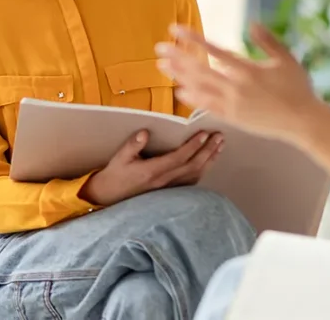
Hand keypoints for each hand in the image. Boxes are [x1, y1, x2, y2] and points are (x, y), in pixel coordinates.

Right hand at [80, 128, 222, 205]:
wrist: (109, 197)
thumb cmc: (115, 175)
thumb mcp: (119, 158)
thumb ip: (133, 145)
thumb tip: (145, 132)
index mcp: (152, 171)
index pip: (178, 158)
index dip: (193, 146)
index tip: (204, 134)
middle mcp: (164, 181)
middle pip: (192, 166)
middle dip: (208, 151)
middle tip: (220, 137)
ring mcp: (168, 188)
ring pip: (194, 175)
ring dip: (209, 160)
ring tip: (219, 147)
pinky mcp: (169, 192)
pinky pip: (190, 182)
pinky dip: (202, 171)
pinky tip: (208, 162)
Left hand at [155, 22, 324, 142]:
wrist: (304, 122)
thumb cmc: (298, 88)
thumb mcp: (286, 60)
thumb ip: (268, 41)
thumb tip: (252, 22)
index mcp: (248, 69)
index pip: (213, 50)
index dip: (192, 39)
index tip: (175, 29)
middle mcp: (236, 87)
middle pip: (199, 70)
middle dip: (177, 58)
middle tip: (159, 48)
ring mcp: (233, 104)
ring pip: (199, 88)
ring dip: (179, 76)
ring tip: (162, 66)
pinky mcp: (233, 118)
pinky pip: (207, 107)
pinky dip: (192, 98)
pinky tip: (179, 91)